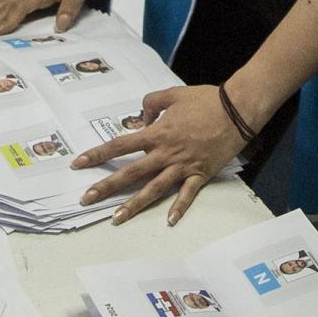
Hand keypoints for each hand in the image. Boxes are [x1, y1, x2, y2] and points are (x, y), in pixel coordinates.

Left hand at [75, 84, 247, 224]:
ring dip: (134, 205)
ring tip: (116, 219)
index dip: (98, 154)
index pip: (120, 145)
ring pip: (153, 189)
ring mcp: (183, 166)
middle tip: (86, 199)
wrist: (238, 110)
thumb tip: (141, 119)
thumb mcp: (174, 95)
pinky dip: (178, 208)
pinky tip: (169, 221)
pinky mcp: (200, 174)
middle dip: (106, 187)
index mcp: (157, 134)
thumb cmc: (206, 100)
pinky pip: (187, 194)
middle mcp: (166, 153)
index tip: (79, 164)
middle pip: (130, 173)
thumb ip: (152, 103)